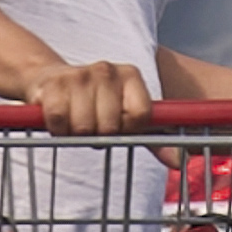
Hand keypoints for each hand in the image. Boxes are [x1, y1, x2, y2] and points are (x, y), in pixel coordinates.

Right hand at [23, 57, 152, 136]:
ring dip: (77, 133)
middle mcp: (107, 70)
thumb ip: (156, 138)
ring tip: (77, 119)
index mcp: (131, 75)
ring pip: (84, 128)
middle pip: (110, 127)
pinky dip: (58, 129)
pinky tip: (61, 118)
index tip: (119, 125)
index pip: (140, 116)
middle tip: (94, 124)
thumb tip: (178, 161)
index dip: (128, 129)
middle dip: (100, 134)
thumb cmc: (97, 103)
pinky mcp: (54, 84)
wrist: (53, 79)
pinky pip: (59, 123)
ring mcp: (79, 75)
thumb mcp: (128, 116)